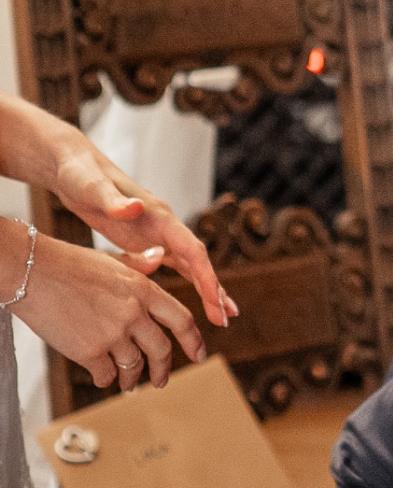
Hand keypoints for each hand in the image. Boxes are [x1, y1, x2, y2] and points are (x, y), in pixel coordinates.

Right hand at [13, 234, 208, 389]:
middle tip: (160, 380)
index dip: (194, 341)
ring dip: (132, 379)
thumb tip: (160, 256)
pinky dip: (107, 379)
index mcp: (144, 290)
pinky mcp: (89, 351)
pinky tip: (104, 379)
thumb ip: (139, 265)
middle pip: (162, 350)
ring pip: (134, 366)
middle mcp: (134, 313)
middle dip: (163, 370)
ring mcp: (113, 334)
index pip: (182, 320)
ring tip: (129, 385)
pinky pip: (106, 374)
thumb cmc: (66, 263)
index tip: (200, 355)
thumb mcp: (110, 260)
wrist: (28, 272)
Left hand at [47, 138, 234, 328]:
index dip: (207, 278)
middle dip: (214, 291)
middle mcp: (165, 225)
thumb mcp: (91, 188)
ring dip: (208, 290)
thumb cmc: (80, 174)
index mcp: (158, 216)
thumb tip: (135, 207)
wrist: (73, 165)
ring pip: (191, 266)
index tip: (217, 303)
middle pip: (199, 262)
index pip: (192, 250)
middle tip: (226, 321)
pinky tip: (198, 299)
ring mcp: (158, 233)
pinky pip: (176, 266)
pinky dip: (191, 283)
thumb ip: (113, 200)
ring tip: (222, 317)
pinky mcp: (147, 240)